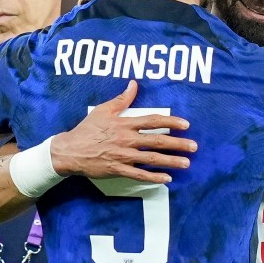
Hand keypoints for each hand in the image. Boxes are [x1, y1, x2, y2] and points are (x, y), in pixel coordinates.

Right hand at [50, 80, 196, 183]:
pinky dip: (154, 177)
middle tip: (194, 146)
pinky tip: (167, 179)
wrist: (70, 150)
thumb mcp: (103, 110)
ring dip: (171, 161)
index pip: (153, 121)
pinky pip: (139, 174)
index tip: (186, 124)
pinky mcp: (118, 169)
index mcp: (125, 123)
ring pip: (152, 158)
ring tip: (186, 163)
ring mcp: (123, 156)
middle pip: (157, 141)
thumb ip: (121, 99)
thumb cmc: (87, 129)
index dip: (171, 122)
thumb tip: (134, 84)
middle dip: (178, 143)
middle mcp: (127, 139)